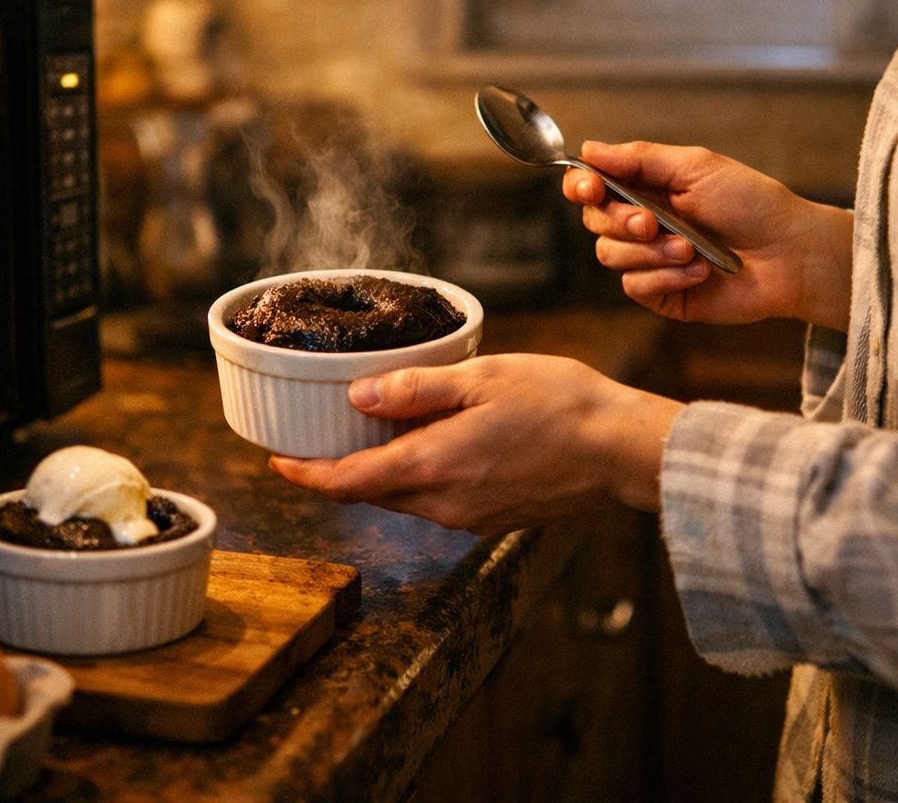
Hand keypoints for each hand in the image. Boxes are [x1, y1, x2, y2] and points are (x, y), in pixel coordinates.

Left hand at [269, 354, 679, 534]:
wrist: (621, 450)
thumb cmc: (559, 404)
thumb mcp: (481, 379)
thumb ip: (415, 391)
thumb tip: (356, 398)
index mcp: (432, 468)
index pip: (345, 482)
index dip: (304, 474)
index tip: (276, 460)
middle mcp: (442, 504)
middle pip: (369, 493)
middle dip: (336, 471)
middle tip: (319, 435)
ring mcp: (468, 517)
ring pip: (403, 498)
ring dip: (379, 472)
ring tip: (371, 432)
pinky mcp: (492, 518)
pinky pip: (436, 501)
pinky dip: (416, 476)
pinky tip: (428, 444)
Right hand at [564, 140, 852, 329]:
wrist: (789, 253)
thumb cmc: (752, 203)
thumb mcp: (696, 167)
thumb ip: (639, 158)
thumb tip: (589, 149)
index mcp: (648, 188)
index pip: (592, 186)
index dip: (581, 187)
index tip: (588, 189)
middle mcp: (643, 224)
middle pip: (594, 222)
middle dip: (621, 221)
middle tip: (654, 222)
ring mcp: (650, 260)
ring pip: (610, 255)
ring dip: (650, 251)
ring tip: (690, 248)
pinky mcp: (662, 293)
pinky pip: (634, 286)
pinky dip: (665, 276)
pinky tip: (699, 270)